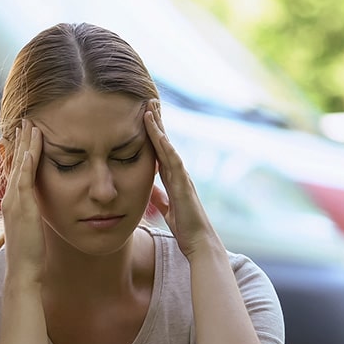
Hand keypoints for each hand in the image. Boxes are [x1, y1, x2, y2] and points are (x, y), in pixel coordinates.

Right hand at [1, 118, 45, 280]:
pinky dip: (28, 161)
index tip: (21, 134)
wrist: (23, 272)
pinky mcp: (23, 207)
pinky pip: (24, 179)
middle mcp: (9, 199)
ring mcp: (14, 202)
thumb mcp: (29, 229)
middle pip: (14, 163)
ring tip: (30, 124)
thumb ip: (30, 216)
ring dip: (25, 144)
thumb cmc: (29, 255)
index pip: (14, 171)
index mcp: (12, 202)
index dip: (16, 152)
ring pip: (19, 166)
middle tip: (24, 120)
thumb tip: (34, 211)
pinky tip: (32, 147)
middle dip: (19, 141)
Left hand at [144, 100, 219, 258]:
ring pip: (167, 145)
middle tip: (149, 101)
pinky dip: (163, 143)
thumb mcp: (166, 209)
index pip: (160, 151)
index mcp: (172, 178)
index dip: (153, 134)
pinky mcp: (182, 183)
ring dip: (159, 126)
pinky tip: (156, 131)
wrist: (199, 242)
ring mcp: (182, 176)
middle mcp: (178, 173)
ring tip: (150, 107)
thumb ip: (159, 197)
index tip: (145, 116)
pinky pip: (171, 158)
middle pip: (165, 142)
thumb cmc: (185, 228)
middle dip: (157, 122)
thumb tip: (150, 190)